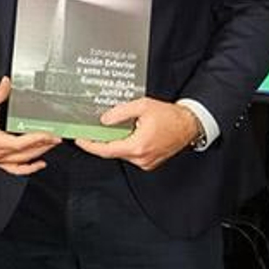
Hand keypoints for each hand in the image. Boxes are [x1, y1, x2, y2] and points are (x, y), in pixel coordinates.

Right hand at [0, 77, 59, 175]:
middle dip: (43, 146)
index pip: (20, 143)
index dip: (37, 140)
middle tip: (56, 138)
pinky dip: (27, 168)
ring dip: (38, 154)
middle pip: (24, 154)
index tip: (50, 135)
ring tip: (50, 146)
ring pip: (22, 162)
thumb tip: (8, 83)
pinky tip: (39, 164)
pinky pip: (14, 169)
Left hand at [75, 97, 200, 170]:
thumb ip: (121, 112)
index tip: (79, 140)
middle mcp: (141, 158)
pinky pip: (131, 155)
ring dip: (115, 142)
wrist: (188, 125)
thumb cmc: (169, 116)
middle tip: (91, 130)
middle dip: (101, 141)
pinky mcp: (149, 162)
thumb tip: (104, 120)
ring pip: (122, 153)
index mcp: (137, 146)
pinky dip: (125, 145)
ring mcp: (146, 162)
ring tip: (111, 128)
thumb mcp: (142, 106)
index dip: (90, 145)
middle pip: (112, 152)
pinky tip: (126, 134)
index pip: (106, 150)